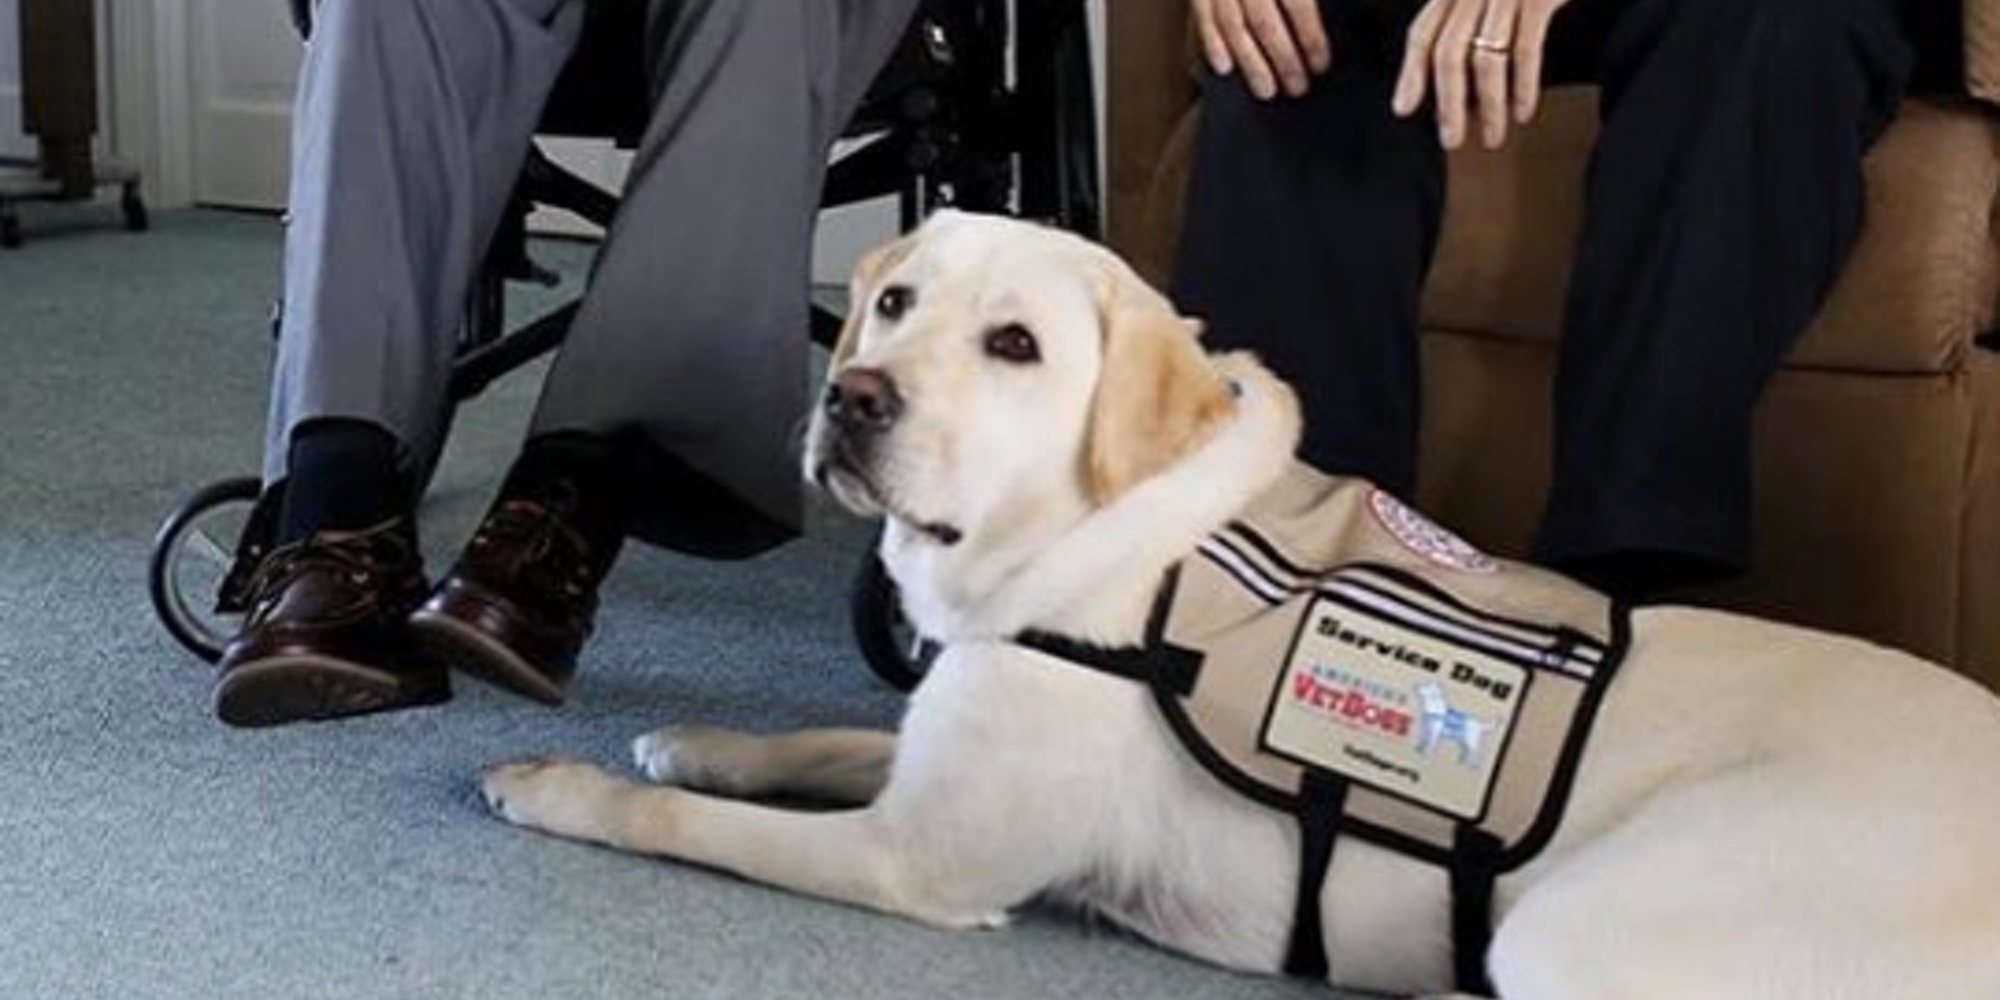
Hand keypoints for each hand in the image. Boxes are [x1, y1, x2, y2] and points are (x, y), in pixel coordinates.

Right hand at [1192, 0, 1333, 99]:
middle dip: (1283, 60)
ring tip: (1266, 90)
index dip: (1311, 38)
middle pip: (1265, 23)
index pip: (1298, 5)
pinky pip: (1204, 17)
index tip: (1320, 64)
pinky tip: (1224, 68)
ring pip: (1234, 26)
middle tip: (1298, 87)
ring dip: (1251, 63)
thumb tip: (1330, 14)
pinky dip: (1212, 44)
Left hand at [1391, 0, 1572, 149]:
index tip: (1403, 109)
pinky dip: (1523, 87)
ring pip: (1485, 58)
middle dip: (1448, 104)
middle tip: (1451, 140)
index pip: (1423, 33)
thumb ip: (1467, 18)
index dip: (1411, 73)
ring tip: (1492, 138)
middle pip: (1448, 52)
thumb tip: (1453, 77)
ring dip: (1489, 106)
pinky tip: (1523, 112)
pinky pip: (1526, 49)